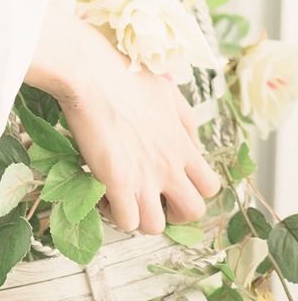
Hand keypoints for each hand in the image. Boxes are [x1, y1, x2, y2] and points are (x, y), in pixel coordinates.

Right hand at [25, 4, 221, 234]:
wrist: (89, 74)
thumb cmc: (122, 75)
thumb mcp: (168, 93)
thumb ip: (184, 122)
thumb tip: (191, 143)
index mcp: (182, 145)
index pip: (211, 186)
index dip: (194, 192)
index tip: (173, 185)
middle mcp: (169, 166)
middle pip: (192, 212)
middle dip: (173, 213)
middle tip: (152, 200)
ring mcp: (144, 177)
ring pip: (156, 226)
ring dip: (140, 217)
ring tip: (123, 199)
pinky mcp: (117, 183)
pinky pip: (126, 222)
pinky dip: (113, 214)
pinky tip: (102, 195)